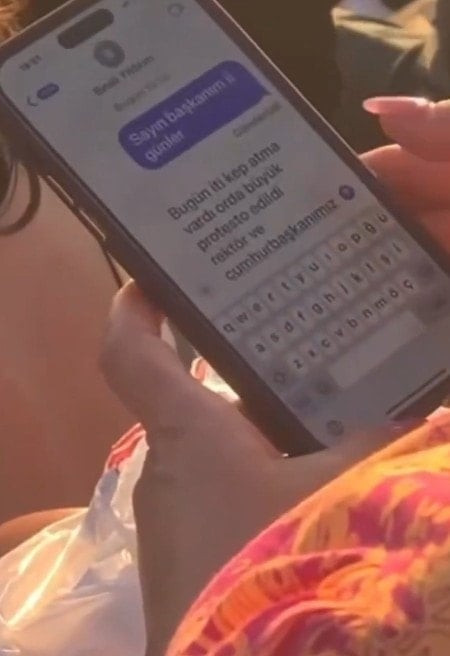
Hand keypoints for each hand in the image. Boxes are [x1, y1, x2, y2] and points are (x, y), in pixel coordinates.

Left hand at [101, 97, 449, 653]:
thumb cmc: (267, 569)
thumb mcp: (333, 497)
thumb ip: (373, 449)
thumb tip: (414, 414)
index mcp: (185, 436)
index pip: (131, 352)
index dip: (134, 307)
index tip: (150, 278)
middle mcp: (167, 468)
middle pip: (187, 399)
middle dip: (231, 372)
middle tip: (283, 342)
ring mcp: (174, 515)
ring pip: (213, 450)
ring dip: (254, 432)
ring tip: (311, 413)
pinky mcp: (189, 553)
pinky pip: (219, 494)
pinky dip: (254, 479)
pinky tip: (302, 489)